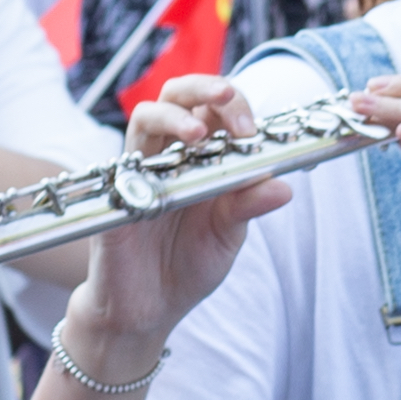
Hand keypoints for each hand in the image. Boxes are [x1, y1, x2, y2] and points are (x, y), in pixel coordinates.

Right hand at [67, 74, 285, 356]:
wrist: (147, 311)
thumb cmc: (187, 267)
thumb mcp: (227, 236)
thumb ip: (248, 206)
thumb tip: (284, 186)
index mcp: (201, 159)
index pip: (217, 110)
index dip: (237, 107)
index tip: (255, 130)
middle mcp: (169, 156)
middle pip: (180, 96)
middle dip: (206, 89)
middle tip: (230, 101)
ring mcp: (140, 170)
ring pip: (147, 115)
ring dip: (175, 114)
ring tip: (199, 132)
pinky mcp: (117, 194)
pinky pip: (123, 161)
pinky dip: (146, 160)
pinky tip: (168, 172)